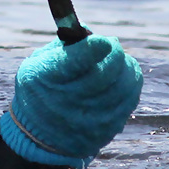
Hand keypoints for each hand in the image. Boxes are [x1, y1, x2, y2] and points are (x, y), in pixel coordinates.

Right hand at [0, 34, 142, 168]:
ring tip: (116, 61)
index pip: (80, 59)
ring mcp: (92, 117)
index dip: (97, 46)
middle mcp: (71, 100)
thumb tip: (88, 31)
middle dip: (114, 52)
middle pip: (107, 71)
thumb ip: (63, 45)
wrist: (38, 137)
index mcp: (49, 78)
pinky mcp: (108, 127)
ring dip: (125, 67)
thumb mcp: (38, 63)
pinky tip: (121, 78)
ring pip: (124, 84)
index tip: (103, 40)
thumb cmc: (39, 90)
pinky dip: (129, 83)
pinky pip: (130, 98)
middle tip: (111, 45)